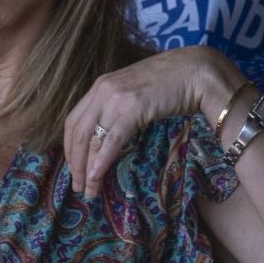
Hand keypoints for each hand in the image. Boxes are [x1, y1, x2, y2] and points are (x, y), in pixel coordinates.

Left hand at [64, 46, 239, 200]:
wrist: (194, 71)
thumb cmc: (168, 84)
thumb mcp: (134, 94)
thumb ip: (117, 110)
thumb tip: (107, 140)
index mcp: (100, 87)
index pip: (73, 121)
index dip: (69, 149)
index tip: (74, 170)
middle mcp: (102, 90)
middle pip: (77, 132)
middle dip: (75, 164)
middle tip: (78, 187)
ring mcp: (116, 97)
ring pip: (91, 138)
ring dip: (87, 169)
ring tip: (90, 191)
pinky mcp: (134, 107)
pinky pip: (112, 139)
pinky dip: (102, 160)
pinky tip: (97, 176)